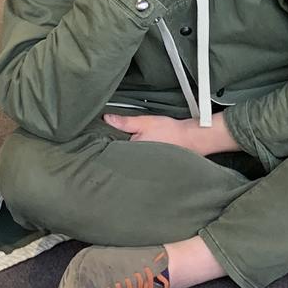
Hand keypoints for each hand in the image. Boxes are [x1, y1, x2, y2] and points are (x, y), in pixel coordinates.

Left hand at [105, 111, 231, 155]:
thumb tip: (107, 119)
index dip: (104, 147)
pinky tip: (136, 154)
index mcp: (133, 153)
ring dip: (124, 156)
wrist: (191, 139)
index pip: (112, 152)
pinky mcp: (151, 167)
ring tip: (120, 150)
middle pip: (119, 159)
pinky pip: (138, 163)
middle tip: (105, 146)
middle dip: (113, 152)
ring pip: (128, 162)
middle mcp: (137, 164)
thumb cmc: (170, 132)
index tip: (97, 141)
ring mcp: (144, 167)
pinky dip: (135, 159)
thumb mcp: (145, 122)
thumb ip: (125, 122)